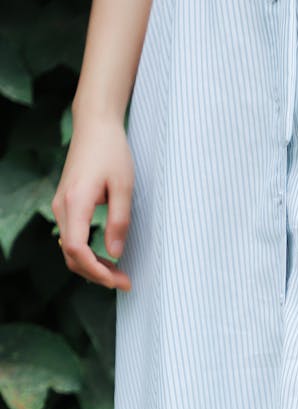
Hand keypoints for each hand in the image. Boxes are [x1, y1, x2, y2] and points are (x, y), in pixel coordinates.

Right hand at [51, 116, 133, 289]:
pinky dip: (87, 254)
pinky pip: (72, 239)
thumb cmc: (111, 151)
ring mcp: (61, 207)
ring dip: (92, 266)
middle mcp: (62, 207)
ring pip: (70, 250)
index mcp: (75, 202)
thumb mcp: (123, 186)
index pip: (77, 249)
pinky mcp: (66, 206)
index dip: (96, 271)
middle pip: (71, 255)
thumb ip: (119, 221)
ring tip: (119, 274)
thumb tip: (115, 253)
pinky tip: (106, 259)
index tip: (118, 280)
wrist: (95, 126)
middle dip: (97, 274)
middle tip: (125, 282)